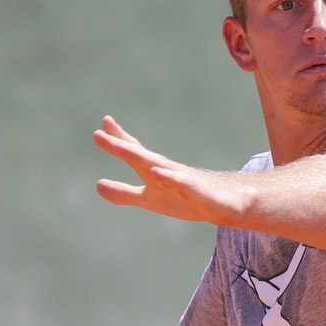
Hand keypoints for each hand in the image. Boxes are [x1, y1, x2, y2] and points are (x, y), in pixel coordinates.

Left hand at [93, 116, 249, 225]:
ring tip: (121, 149)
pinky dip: (171, 178)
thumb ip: (124, 193)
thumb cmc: (187, 197)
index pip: (135, 152)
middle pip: (141, 156)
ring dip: (140, 157)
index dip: (118, 139)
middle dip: (121, 145)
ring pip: (161, 167)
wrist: (228, 203)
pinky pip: (185, 185)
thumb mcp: (150, 199)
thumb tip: (97, 186)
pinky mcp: (200, 194)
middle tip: (99, 133)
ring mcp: (184, 180)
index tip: (103, 122)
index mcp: (155, 171)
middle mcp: (168, 170)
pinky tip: (157, 173)